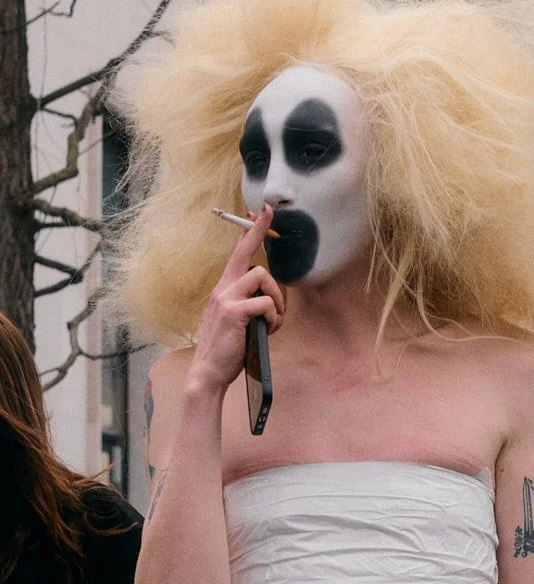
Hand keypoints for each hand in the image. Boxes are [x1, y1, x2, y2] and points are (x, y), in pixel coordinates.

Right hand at [188, 207, 284, 396]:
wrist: (208, 373)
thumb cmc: (226, 349)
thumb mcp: (236, 321)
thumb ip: (247, 304)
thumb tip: (270, 299)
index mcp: (223, 289)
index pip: (237, 253)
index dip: (250, 231)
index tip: (261, 210)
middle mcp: (222, 289)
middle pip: (246, 255)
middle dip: (260, 237)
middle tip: (270, 221)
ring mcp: (226, 299)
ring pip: (262, 277)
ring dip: (276, 299)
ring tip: (274, 320)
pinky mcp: (234, 313)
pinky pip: (265, 303)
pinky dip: (274, 317)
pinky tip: (269, 330)